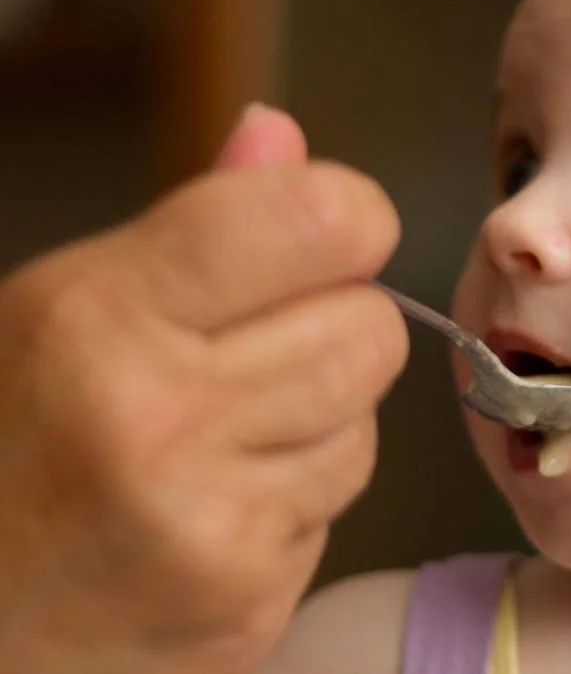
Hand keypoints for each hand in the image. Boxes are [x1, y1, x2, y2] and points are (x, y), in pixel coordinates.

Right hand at [0, 106, 408, 673]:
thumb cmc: (7, 449)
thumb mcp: (58, 311)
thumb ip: (190, 223)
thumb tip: (280, 134)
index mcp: (99, 314)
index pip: (321, 221)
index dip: (348, 219)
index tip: (328, 234)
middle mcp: (157, 415)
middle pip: (371, 326)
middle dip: (336, 328)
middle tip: (252, 355)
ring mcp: (208, 520)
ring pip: (367, 420)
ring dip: (321, 421)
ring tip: (222, 442)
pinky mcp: (248, 601)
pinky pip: (340, 508)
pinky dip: (299, 500)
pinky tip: (218, 508)